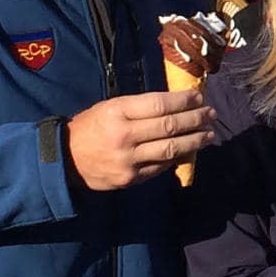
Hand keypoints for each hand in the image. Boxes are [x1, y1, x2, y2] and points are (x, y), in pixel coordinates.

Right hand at [66, 88, 217, 190]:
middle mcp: (124, 135)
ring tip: (209, 134)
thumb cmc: (90, 127)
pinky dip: (177, 158)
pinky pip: (161, 167)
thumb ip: (139, 107)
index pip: (160, 104)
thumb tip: (176, 104)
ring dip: (195, 141)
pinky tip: (189, 151)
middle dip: (196, 119)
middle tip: (211, 114)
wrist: (64, 160)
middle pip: (170, 126)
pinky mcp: (130, 179)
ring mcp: (128, 160)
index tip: (199, 97)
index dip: (184, 101)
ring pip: (171, 149)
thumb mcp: (109, 107)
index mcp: (117, 112)